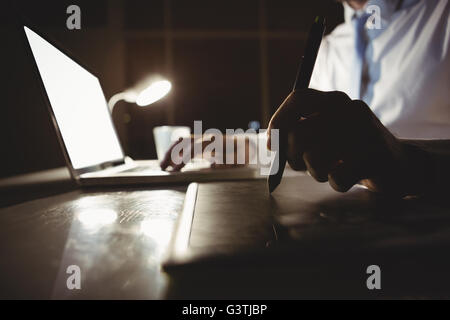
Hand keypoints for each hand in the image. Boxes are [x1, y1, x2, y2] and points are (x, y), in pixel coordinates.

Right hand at [160, 134, 252, 171]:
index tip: (174, 170)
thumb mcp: (238, 161)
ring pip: (182, 142)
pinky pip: (186, 144)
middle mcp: (207, 137)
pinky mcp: (201, 142)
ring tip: (162, 165)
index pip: (194, 149)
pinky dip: (176, 151)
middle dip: (171, 154)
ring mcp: (203, 139)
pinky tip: (169, 160)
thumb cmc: (242, 155)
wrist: (246, 145)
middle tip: (162, 167)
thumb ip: (226, 163)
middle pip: (184, 142)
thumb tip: (213, 165)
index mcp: (215, 141)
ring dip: (171, 152)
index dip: (183, 159)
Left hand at [267, 88, 428, 195]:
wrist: (400, 165)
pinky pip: (336, 176)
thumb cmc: (351, 151)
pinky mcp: (374, 157)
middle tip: (303, 165)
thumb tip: (273, 144)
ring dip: (316, 172)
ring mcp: (364, 132)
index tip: (273, 145)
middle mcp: (349, 110)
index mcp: (335, 101)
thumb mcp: (327, 133)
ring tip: (329, 170)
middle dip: (292, 157)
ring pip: (314, 157)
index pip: (297, 99)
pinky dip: (337, 183)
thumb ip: (300, 132)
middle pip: (299, 133)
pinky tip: (348, 177)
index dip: (278, 122)